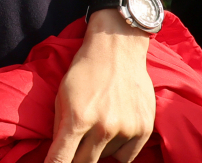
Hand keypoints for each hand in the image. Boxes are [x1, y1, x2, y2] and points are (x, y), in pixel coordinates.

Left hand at [46, 12, 154, 162]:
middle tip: (76, 142)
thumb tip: (58, 154)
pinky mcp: (143, 130)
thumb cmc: (84, 71)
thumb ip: (60, 128)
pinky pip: (126, 157)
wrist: (117, 50)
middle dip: (76, 158)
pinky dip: (117, 149)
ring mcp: (125, 130)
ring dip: (98, 148)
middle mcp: (103, 127)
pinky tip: (114, 129)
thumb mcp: (62, 95)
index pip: (61, 158)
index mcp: (77, 118)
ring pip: (105, 158)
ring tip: (99, 121)